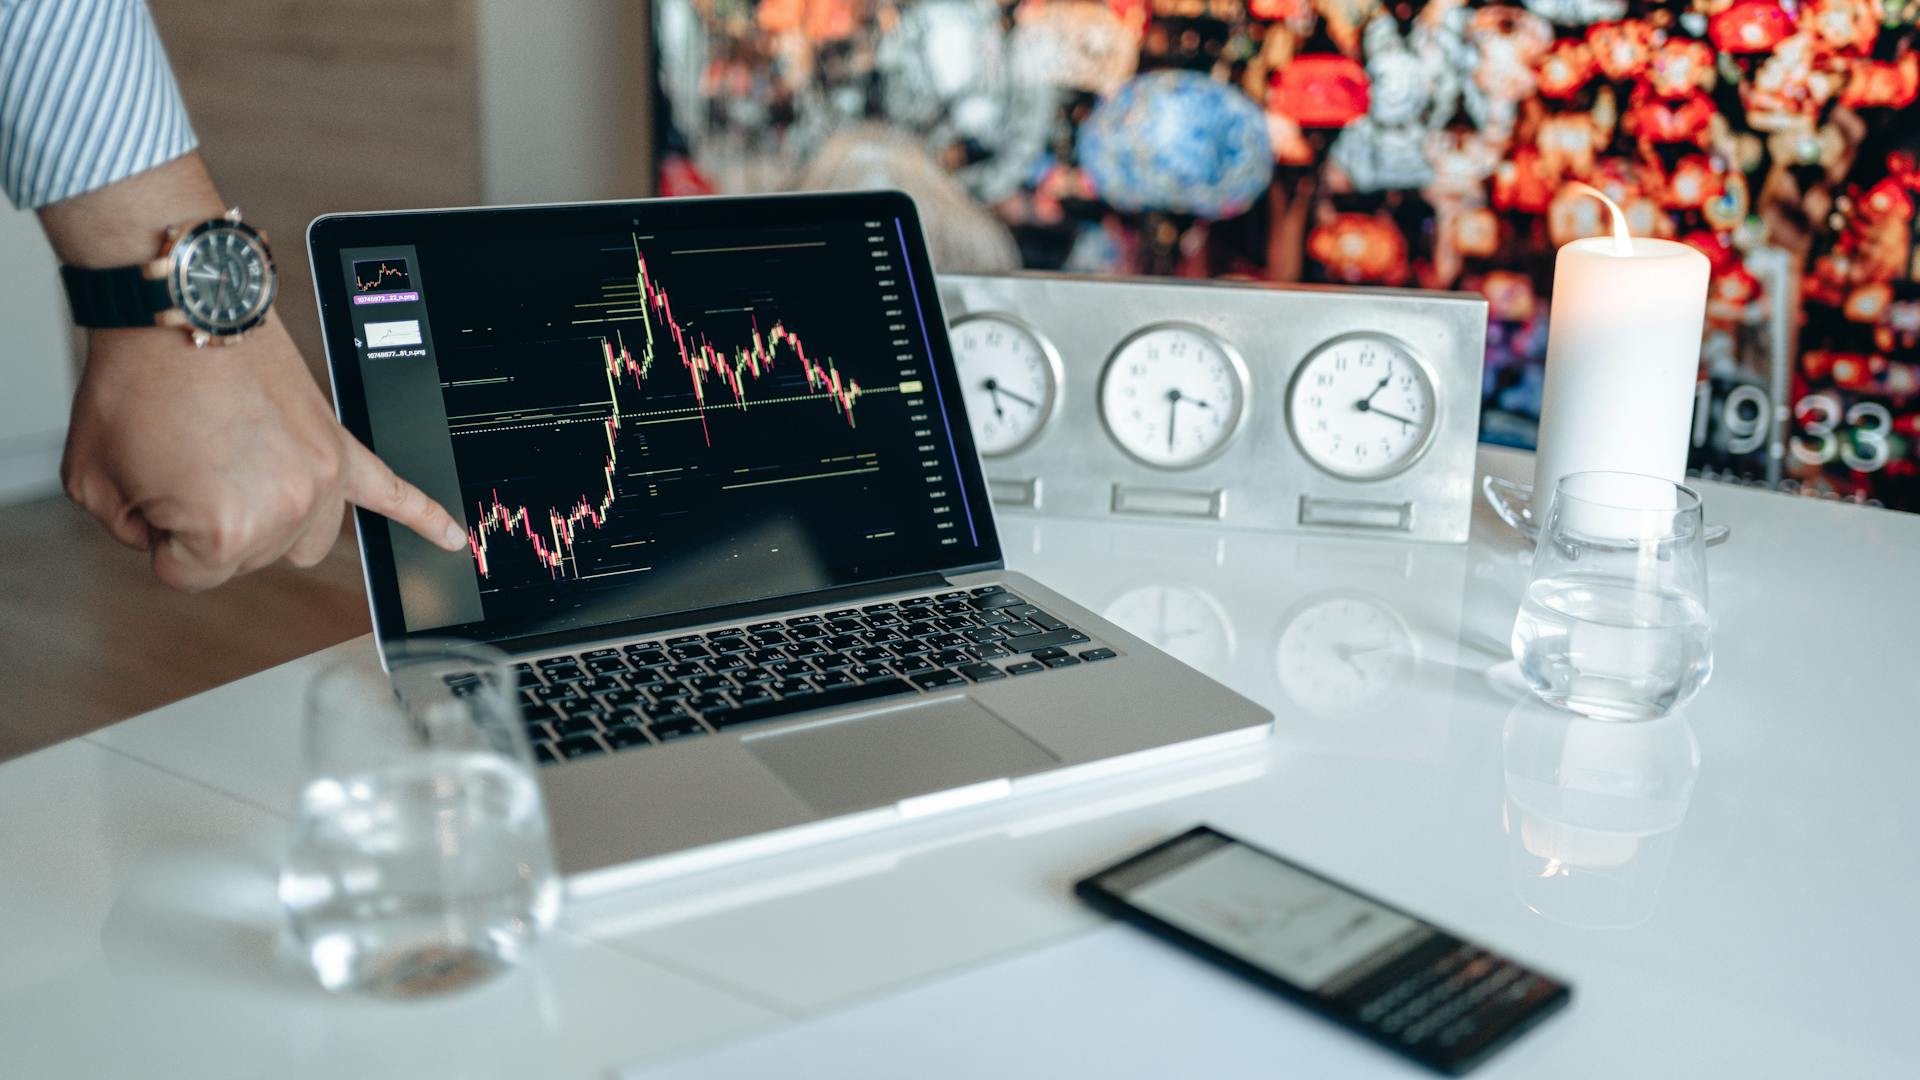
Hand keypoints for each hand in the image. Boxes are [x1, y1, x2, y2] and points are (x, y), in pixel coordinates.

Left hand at [61, 315, 465, 591]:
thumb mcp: (93, 481)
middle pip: (246, 557)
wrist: (178, 311)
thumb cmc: (137, 382)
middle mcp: (287, 509)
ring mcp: (322, 477)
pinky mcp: (340, 445)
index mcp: (226, 530)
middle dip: (203, 517)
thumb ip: (132, 529)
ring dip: (269, 519)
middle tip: (181, 457)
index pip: (186, 574)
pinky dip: (425, 517)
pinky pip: (395, 490)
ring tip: (237, 472)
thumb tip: (169, 531)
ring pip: (303, 539)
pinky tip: (452, 540)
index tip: (149, 486)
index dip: (156, 534)